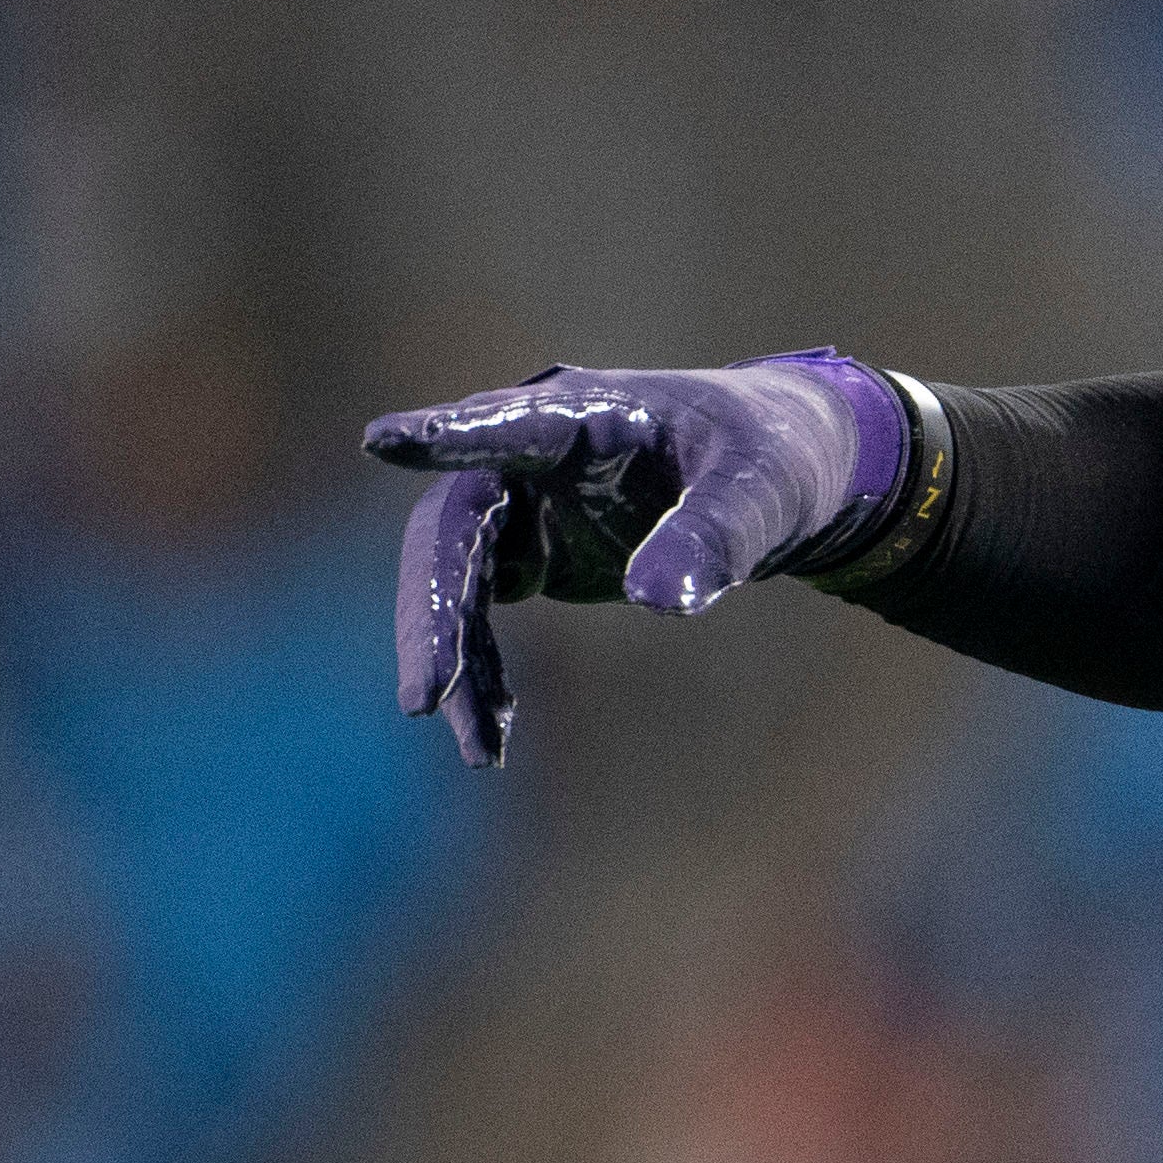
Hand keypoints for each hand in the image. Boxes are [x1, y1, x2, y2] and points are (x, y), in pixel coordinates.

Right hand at [363, 352, 906, 764]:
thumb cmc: (773, 458)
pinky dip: (482, 670)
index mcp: (587, 414)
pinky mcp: (532, 551)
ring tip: (476, 748)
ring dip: (457, 660)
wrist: (779, 473)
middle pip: (456, 525)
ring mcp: (526, 505)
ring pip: (457, 578)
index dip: (448, 434)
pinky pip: (481, 612)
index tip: (382, 439)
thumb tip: (656, 602)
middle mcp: (535, 457)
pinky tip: (492, 734)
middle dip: (435, 611)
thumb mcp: (764, 491)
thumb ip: (716, 535)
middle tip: (425, 697)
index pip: (509, 424)